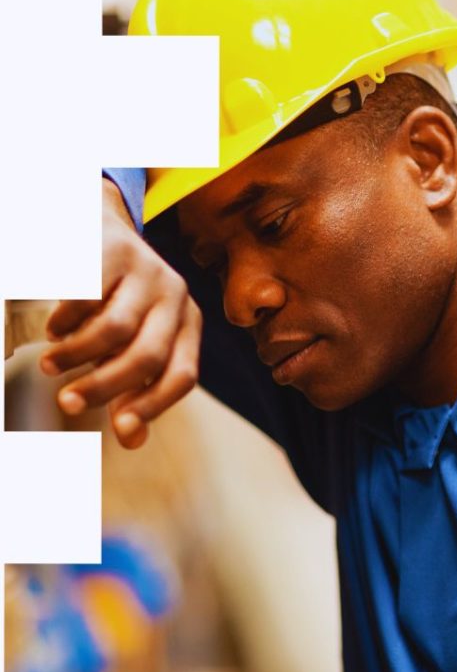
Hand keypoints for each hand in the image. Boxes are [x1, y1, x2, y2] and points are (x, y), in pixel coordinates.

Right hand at [40, 178, 201, 448]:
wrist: (101, 229)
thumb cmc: (118, 301)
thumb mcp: (133, 342)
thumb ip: (135, 389)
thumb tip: (132, 441)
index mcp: (188, 325)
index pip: (183, 375)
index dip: (153, 406)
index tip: (118, 430)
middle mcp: (177, 298)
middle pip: (147, 356)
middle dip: (104, 387)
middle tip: (66, 402)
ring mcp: (149, 271)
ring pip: (115, 329)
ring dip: (77, 355)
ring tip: (52, 363)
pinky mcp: (116, 250)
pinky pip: (89, 296)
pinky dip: (66, 320)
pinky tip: (54, 328)